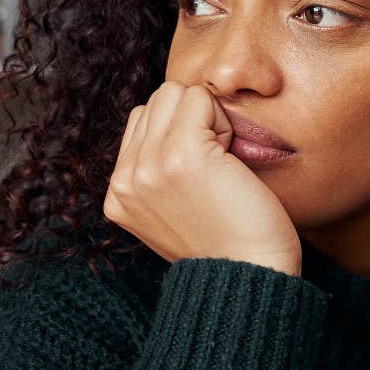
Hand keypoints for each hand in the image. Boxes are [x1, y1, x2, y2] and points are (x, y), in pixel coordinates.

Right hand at [102, 81, 301, 273]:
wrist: (251, 278)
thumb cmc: (231, 246)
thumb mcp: (173, 215)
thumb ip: (157, 177)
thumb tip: (170, 131)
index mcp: (118, 195)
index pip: (141, 122)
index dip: (180, 135)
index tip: (202, 177)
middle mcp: (124, 180)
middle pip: (155, 101)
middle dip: (191, 121)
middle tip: (216, 169)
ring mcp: (147, 165)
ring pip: (175, 92)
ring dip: (207, 118)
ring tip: (221, 165)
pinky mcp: (180, 153)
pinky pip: (200, 98)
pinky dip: (224, 122)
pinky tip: (231, 162)